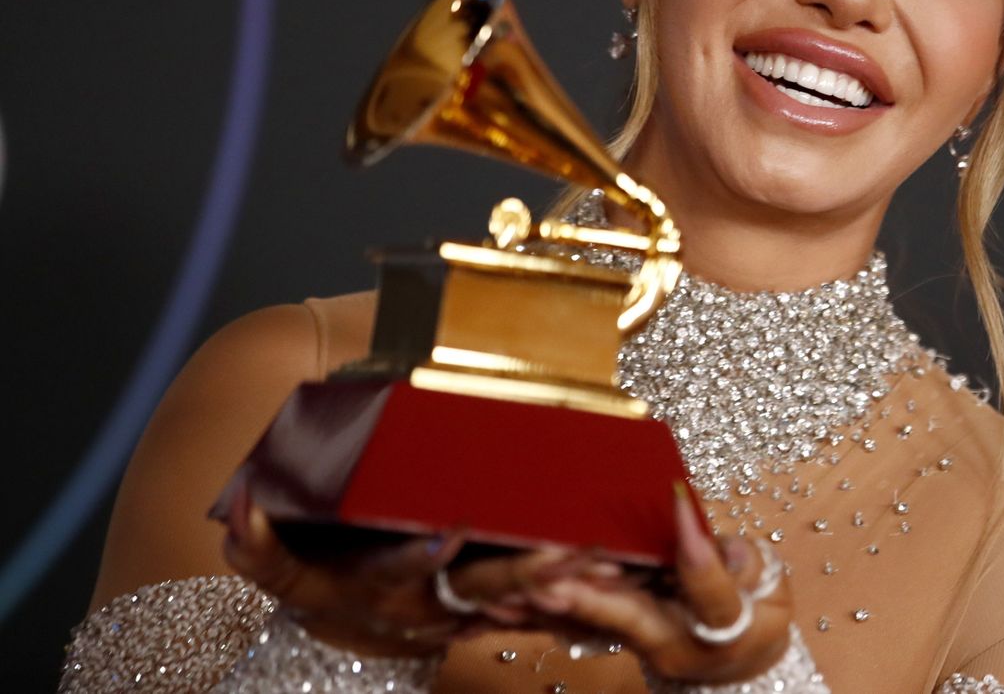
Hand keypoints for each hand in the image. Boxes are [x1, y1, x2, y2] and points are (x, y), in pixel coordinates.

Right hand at [220, 487, 612, 657]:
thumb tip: (240, 507)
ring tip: (610, 561)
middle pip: (477, 591)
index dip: (416, 561)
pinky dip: (581, 596)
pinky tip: (625, 574)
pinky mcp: (493, 612)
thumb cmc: (320, 578)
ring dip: (566, 584)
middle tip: (567, 551)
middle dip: (524, 572)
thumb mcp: (285, 569)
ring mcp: (462, 614)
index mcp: (375, 586)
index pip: (393, 572)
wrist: (346, 633)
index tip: (445, 535)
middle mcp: (423, 608)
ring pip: (523, 601)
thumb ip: (260, 546)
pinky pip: (544, 610)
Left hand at [449, 484, 795, 683]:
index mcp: (723, 630)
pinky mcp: (616, 638)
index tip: (679, 498)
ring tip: (510, 584)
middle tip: (549, 573)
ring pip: (590, 626)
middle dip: (587, 594)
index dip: (698, 547)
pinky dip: (541, 612)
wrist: (742, 658)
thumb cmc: (758, 614)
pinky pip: (574, 626)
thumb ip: (745, 565)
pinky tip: (504, 596)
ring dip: (549, 606)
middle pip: (628, 618)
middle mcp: (672, 646)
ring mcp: (640, 646)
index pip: (709, 590)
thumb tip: (722, 545)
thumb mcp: (772, 589)